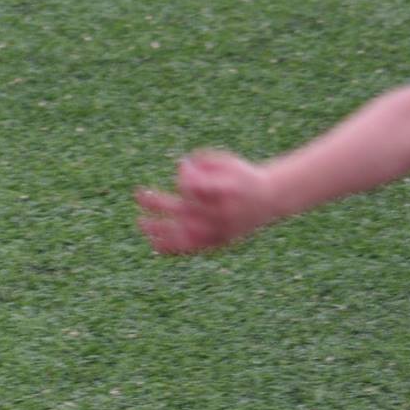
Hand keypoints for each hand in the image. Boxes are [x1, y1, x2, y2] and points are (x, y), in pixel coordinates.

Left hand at [134, 150, 276, 254]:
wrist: (271, 199)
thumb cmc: (242, 176)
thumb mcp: (227, 162)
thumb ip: (203, 162)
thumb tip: (180, 168)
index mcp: (227, 190)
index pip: (194, 187)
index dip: (183, 177)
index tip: (183, 166)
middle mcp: (223, 212)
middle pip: (183, 210)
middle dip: (157, 203)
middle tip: (139, 195)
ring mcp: (221, 229)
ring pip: (184, 234)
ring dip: (159, 228)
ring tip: (140, 222)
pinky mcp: (220, 240)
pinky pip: (192, 248)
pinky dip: (172, 247)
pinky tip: (153, 243)